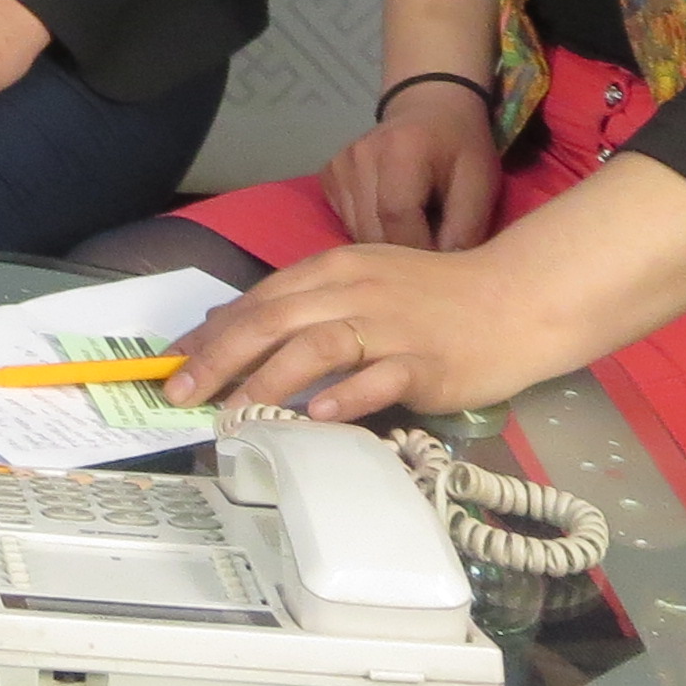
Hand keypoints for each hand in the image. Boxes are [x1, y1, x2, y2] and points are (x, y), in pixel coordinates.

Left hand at [161, 241, 554, 423]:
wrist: (513, 299)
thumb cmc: (432, 296)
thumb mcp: (361, 284)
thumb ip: (305, 305)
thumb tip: (238, 331)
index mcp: (332, 270)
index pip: (257, 301)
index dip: (210, 335)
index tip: (172, 366)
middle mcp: (353, 291)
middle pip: (272, 322)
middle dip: (218, 360)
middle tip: (181, 395)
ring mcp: (389, 326)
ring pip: (315, 348)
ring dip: (267, 382)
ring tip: (232, 414)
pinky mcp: (424, 361)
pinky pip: (378, 378)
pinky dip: (345, 396)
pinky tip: (316, 416)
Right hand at [319, 83, 505, 250]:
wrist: (430, 105)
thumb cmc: (460, 146)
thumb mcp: (480, 182)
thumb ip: (466, 227)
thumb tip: (444, 268)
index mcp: (401, 151)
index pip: (398, 217)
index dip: (419, 249)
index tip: (440, 266)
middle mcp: (359, 155)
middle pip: (372, 230)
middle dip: (402, 254)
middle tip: (429, 252)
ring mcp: (339, 165)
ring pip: (356, 231)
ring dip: (385, 245)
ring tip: (414, 233)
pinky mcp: (329, 175)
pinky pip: (346, 221)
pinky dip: (369, 231)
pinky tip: (391, 219)